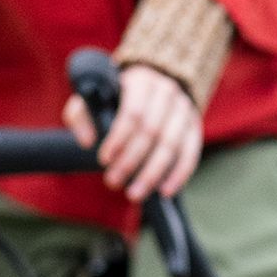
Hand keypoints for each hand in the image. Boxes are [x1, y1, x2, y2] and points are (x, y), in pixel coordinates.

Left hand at [66, 61, 202, 201]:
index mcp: (141, 82)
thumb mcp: (95, 98)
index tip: (104, 160)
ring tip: (134, 193)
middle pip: (152, 131)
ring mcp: (184, 110)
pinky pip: (190, 153)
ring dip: (152, 173)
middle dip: (131, 161)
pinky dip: (179, 174)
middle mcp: (167, 93)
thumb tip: (88, 141)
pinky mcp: (194, 127)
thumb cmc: (116, 98)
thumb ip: (82, 115)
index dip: (118, 139)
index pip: (133, 112)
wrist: (152, 89)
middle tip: (112, 181)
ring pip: (171, 145)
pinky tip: (164, 191)